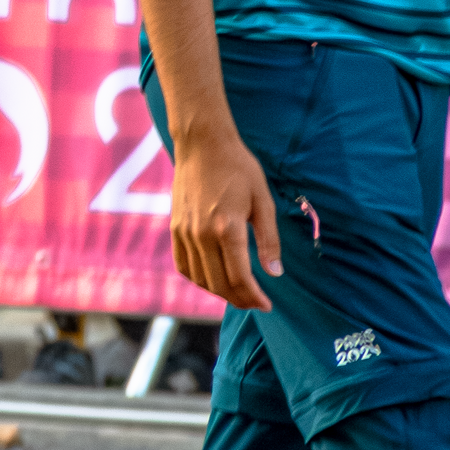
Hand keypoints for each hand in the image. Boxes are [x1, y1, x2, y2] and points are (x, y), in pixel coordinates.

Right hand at [169, 120, 280, 311]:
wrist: (202, 144)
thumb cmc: (238, 167)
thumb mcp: (263, 201)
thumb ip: (269, 240)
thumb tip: (275, 273)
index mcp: (227, 228)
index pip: (240, 277)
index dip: (254, 297)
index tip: (267, 305)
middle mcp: (202, 235)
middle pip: (219, 283)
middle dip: (240, 299)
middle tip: (255, 303)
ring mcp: (185, 233)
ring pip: (200, 278)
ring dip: (219, 292)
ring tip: (237, 294)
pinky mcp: (175, 228)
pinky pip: (183, 265)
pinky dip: (198, 279)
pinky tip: (212, 279)